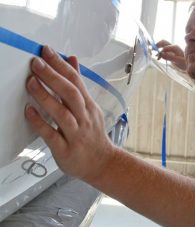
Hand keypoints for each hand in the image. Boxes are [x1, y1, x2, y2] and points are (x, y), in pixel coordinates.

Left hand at [25, 46, 113, 180]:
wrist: (102, 163)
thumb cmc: (94, 135)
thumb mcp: (90, 107)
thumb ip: (79, 84)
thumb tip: (72, 60)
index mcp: (89, 106)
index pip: (76, 81)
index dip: (61, 65)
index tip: (47, 52)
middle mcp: (84, 118)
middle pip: (71, 94)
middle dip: (53, 76)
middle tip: (36, 63)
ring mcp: (76, 134)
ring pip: (62, 113)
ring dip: (45, 97)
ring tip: (31, 83)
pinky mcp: (66, 149)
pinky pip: (52, 135)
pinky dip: (40, 123)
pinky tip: (29, 112)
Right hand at [156, 40, 186, 70]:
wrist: (188, 66)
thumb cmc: (185, 63)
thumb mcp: (178, 61)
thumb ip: (170, 57)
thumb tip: (161, 54)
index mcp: (175, 48)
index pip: (166, 47)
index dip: (160, 51)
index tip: (157, 56)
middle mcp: (172, 47)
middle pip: (163, 42)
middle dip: (157, 45)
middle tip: (152, 50)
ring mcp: (170, 49)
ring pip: (162, 45)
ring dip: (157, 48)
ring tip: (153, 54)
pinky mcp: (169, 53)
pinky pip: (162, 50)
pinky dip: (159, 52)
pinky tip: (158, 58)